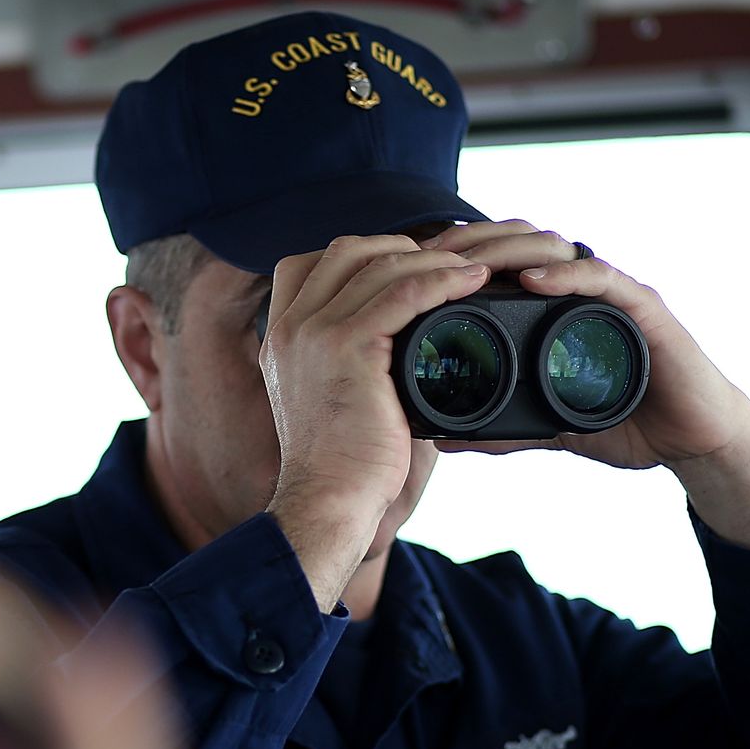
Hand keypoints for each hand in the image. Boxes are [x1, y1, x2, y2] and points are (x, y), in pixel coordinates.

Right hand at [258, 234, 489, 607]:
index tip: (404, 271)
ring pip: (379, 265)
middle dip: (400, 248)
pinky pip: (402, 292)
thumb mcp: (326, 400)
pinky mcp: (345, 346)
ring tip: (471, 271)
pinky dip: (442, 280)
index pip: (310, 263)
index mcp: (278, 336)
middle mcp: (288, 326)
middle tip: (444, 266)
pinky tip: (470, 282)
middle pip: (346, 251)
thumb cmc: (340, 464)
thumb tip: (392, 340)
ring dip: (433, 260)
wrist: (328, 500)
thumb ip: (342, 361)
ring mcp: (312, 333)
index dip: (362, 256)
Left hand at [427, 220, 749, 558]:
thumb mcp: (551, 429)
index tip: (405, 277)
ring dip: (507, 250)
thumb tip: (442, 440)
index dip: (453, 267)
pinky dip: (567, 275)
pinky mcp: (645, 310)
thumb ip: (501, 431)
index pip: (499, 271)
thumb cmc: (630, 424)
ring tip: (462, 260)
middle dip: (468, 248)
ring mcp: (614, 297)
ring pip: (555, 254)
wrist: (696, 441)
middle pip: (518, 250)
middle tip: (421, 258)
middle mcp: (583, 294)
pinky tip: (532, 278)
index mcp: (556, 312)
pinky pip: (602, 281)